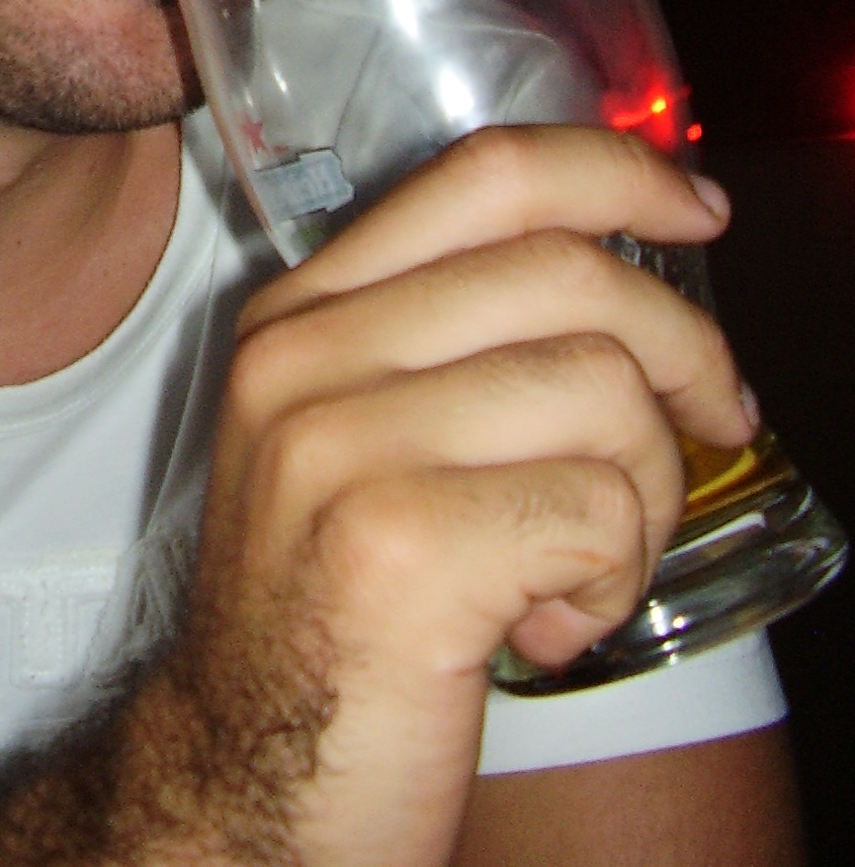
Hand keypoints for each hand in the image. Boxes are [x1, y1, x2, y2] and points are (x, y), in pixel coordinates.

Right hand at [120, 126, 754, 866]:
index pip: (485, 175)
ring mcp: (335, 446)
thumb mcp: (360, 442)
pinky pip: (597, 511)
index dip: (615, 172)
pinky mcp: (394, 547)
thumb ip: (450, 344)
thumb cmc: (336, 614)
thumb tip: (630, 268)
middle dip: (684, 352)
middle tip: (712, 425)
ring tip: (582, 568)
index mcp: (301, 313)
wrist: (242, 781)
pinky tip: (545, 627)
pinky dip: (610, 582)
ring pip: (601, 392)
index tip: (697, 208)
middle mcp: (302, 357)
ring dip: (642, 496)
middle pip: (568, 272)